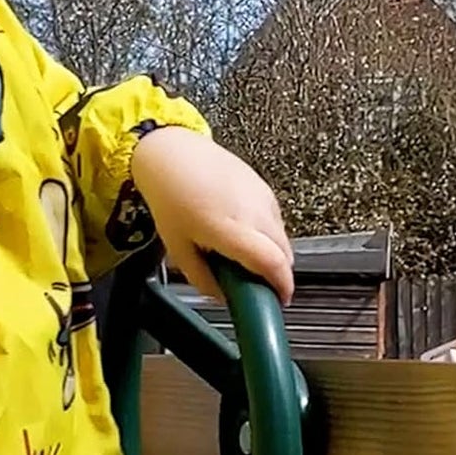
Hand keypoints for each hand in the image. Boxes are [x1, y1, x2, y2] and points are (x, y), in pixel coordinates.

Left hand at [130, 127, 293, 304]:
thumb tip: (221, 296)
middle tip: (257, 285)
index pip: (272, 263)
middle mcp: (253, 212)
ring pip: (282, 237)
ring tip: (245, 257)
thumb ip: (202, 278)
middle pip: (284, 253)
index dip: (281, 287)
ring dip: (273, 253)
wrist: (172, 153)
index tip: (278, 301)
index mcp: (231, 229)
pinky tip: (244, 234)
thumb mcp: (178, 247)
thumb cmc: (170, 195)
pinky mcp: (264, 187)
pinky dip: (269, 234)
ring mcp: (262, 197)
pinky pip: (276, 220)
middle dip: (277, 274)